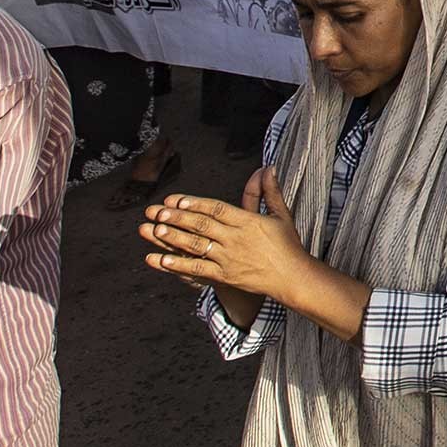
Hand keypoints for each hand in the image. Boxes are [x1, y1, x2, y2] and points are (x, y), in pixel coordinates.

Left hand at [141, 172, 307, 299]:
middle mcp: (236, 239)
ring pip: (196, 246)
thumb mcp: (281, 214)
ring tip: (154, 230)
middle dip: (176, 218)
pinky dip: (179, 265)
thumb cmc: (287, 245)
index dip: (195, 203)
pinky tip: (161, 260)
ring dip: (173, 238)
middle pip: (202, 225)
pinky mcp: (225, 276)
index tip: (176, 200)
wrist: (292, 277)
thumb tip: (267, 169)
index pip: (216, 209)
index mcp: (248, 222)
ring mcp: (229, 258)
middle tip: (156, 211)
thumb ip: (270, 191)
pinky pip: (198, 270)